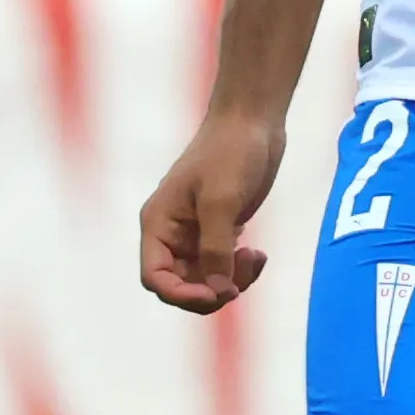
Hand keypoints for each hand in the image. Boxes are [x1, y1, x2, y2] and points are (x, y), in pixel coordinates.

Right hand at [140, 108, 288, 314]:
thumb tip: (218, 290)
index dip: (181, 294)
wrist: (252, 121)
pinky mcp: (218, 229)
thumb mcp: (221, 200)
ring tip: (255, 259)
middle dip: (210, 290)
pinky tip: (258, 255)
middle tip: (239, 284)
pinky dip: (239, 269)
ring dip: (229, 280)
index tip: (215, 294)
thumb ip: (216, 248)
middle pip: (181, 284)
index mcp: (159, 223)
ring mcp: (195, 232)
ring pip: (205, 278)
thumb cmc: (230, 152)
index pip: (155, 277)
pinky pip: (222, 265)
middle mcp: (172, 232)